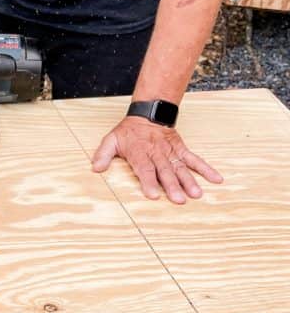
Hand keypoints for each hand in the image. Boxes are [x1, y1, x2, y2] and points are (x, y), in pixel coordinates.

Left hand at [92, 116, 222, 203]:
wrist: (149, 112)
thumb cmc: (128, 131)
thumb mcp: (111, 140)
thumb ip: (103, 154)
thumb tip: (95, 168)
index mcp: (140, 153)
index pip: (145, 169)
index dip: (149, 182)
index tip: (153, 195)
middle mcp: (157, 154)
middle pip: (165, 172)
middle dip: (172, 186)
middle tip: (178, 200)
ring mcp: (171, 152)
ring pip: (180, 168)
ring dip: (189, 181)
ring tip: (196, 194)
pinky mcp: (181, 150)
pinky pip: (194, 159)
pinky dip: (205, 169)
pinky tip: (216, 179)